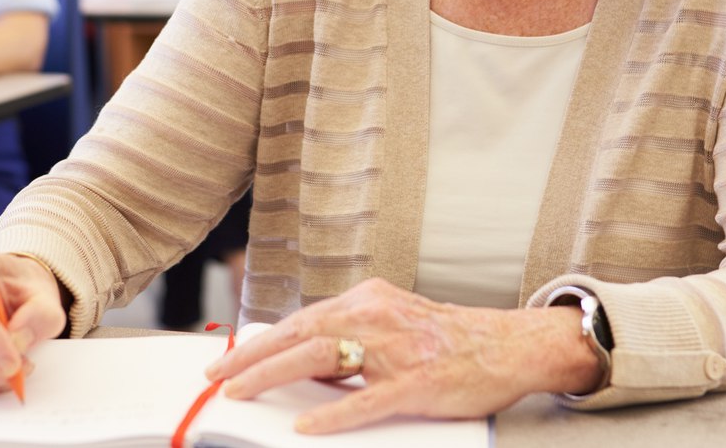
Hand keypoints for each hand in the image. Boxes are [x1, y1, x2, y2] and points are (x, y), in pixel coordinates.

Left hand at [203, 277, 596, 434]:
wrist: (509, 345)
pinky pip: (366, 400)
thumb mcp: (394, 321)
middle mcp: (377, 317)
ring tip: (241, 394)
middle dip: (253, 356)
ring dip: (275, 375)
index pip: (302, 319)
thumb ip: (352, 335)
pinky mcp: (417, 384)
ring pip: (322, 358)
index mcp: (369, 300)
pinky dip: (333, 413)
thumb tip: (303, 360)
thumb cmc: (450, 339)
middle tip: (216, 378)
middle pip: (301, 332)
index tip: (230, 358)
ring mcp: (396, 350)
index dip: (262, 340)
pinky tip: (306, 426)